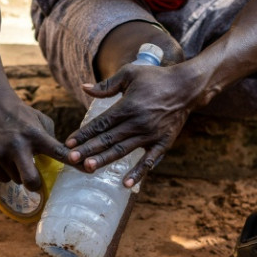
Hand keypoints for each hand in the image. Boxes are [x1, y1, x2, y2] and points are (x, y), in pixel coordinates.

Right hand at [0, 90, 68, 190]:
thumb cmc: (23, 116)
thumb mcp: (41, 122)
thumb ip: (52, 140)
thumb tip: (66, 160)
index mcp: (35, 135)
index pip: (59, 152)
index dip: (74, 163)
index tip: (88, 170)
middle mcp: (17, 146)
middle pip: (31, 180)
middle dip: (36, 186)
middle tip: (37, 182)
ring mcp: (0, 154)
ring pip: (17, 180)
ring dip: (20, 174)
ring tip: (16, 158)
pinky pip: (3, 179)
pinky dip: (7, 172)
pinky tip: (5, 157)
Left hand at [65, 63, 198, 186]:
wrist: (186, 87)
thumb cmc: (156, 78)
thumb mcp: (130, 73)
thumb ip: (107, 85)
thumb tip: (84, 87)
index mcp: (128, 106)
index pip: (101, 123)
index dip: (84, 134)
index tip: (69, 143)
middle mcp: (138, 123)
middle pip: (108, 139)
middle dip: (88, 150)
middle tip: (70, 159)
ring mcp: (151, 135)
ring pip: (123, 150)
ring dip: (105, 160)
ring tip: (88, 168)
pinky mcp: (163, 143)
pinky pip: (149, 161)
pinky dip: (138, 173)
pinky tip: (126, 183)